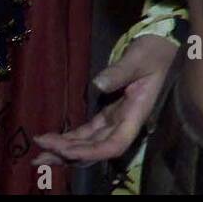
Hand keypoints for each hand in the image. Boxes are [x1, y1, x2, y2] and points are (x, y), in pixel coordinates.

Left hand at [34, 35, 177, 165]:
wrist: (163, 45)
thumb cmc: (155, 51)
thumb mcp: (140, 58)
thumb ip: (120, 71)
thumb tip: (98, 84)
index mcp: (137, 112)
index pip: (115, 144)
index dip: (91, 152)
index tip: (66, 149)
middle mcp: (127, 122)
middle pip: (97, 149)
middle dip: (69, 154)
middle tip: (40, 153)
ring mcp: (118, 119)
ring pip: (90, 144)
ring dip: (66, 151)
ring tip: (39, 155)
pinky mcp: (110, 113)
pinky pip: (88, 132)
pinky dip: (71, 138)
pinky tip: (53, 139)